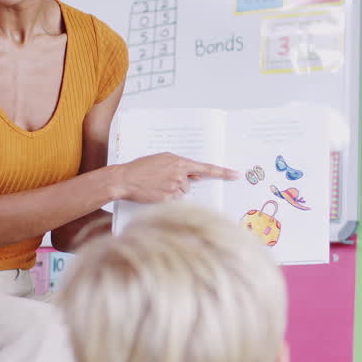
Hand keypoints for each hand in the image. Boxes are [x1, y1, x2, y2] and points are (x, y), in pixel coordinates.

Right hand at [114, 153, 238, 202]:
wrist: (125, 179)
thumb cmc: (141, 168)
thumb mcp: (162, 160)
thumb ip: (180, 166)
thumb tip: (196, 176)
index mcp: (179, 162)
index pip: (206, 168)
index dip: (223, 172)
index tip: (236, 174)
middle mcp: (179, 174)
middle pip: (189, 184)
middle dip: (179, 184)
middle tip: (162, 181)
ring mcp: (174, 187)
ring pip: (181, 193)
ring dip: (172, 192)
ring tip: (156, 186)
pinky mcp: (168, 198)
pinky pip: (173, 201)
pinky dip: (166, 199)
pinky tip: (155, 193)